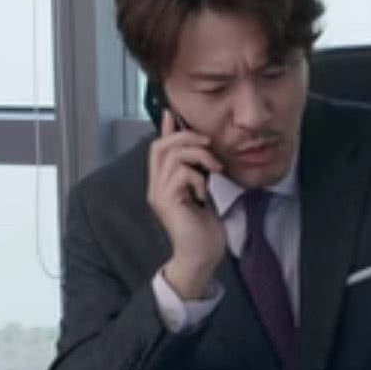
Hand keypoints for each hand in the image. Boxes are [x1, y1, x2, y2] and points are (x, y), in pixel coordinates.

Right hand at [147, 111, 224, 298]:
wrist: (201, 257)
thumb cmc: (204, 228)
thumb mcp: (203, 192)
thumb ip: (198, 172)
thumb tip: (201, 151)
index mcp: (163, 183)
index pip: (158, 148)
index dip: (166, 129)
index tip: (173, 113)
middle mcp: (156, 186)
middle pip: (160, 145)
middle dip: (186, 137)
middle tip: (208, 144)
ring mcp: (159, 194)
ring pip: (171, 155)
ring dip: (198, 156)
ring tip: (214, 169)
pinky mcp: (167, 201)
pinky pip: (180, 173)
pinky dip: (198, 177)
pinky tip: (205, 193)